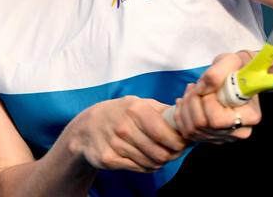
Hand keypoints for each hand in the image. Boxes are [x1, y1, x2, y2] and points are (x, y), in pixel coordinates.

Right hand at [69, 96, 186, 172]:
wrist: (87, 127)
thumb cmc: (120, 113)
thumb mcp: (139, 103)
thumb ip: (162, 110)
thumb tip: (185, 114)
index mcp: (135, 109)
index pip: (164, 133)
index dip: (178, 141)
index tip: (184, 142)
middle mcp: (124, 127)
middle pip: (160, 152)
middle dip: (173, 154)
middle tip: (177, 151)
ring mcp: (115, 145)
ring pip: (151, 162)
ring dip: (161, 161)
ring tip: (162, 154)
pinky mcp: (109, 160)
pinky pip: (139, 169)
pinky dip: (148, 166)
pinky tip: (148, 159)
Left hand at [173, 52, 261, 143]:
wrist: (235, 76)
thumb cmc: (236, 68)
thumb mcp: (231, 61)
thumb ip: (217, 73)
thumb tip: (202, 89)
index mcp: (249, 116)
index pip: (217, 120)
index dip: (206, 102)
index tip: (208, 86)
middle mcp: (238, 132)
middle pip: (202, 125)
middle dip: (193, 102)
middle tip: (195, 86)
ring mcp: (223, 137)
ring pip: (192, 130)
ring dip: (185, 107)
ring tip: (191, 90)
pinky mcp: (211, 137)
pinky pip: (187, 133)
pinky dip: (180, 115)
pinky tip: (185, 101)